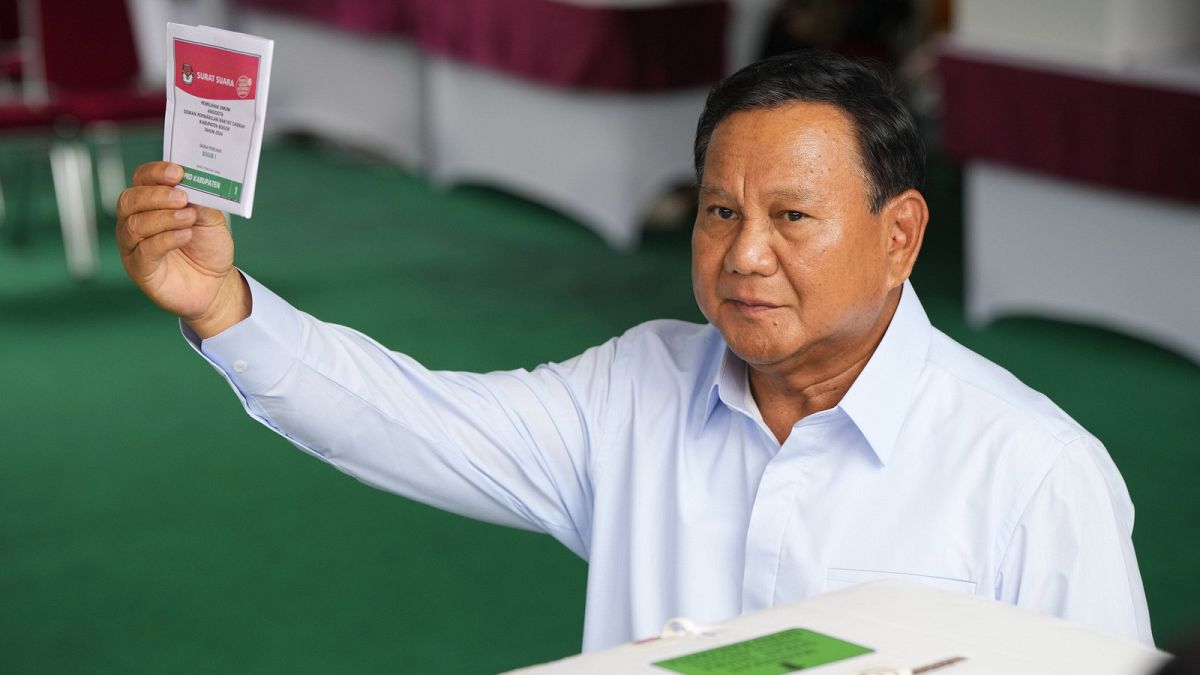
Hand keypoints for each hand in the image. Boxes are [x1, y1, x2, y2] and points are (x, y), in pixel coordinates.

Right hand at [116, 162, 249, 337]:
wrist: (216, 283)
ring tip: (189, 218)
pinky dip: (165, 240)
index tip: (178, 172)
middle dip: (156, 195)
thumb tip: (192, 186)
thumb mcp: (211, 219)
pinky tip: (185, 235)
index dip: (155, 172)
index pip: (141, 178)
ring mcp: (133, 245)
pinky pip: (144, 250)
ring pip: (134, 224)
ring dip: (164, 218)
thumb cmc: (208, 247)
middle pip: (130, 199)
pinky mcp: (139, 268)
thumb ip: (200, 202)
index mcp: (150, 202)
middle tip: (182, 197)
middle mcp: (135, 220)